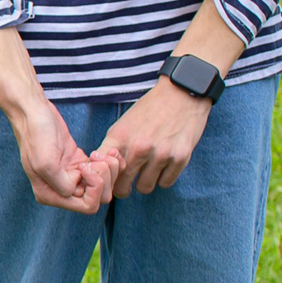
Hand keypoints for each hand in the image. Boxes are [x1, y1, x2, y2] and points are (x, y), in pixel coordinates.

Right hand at [6, 94, 118, 212]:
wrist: (35, 113)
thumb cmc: (37, 134)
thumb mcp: (45, 162)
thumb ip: (60, 183)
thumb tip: (74, 191)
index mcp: (50, 195)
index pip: (87, 205)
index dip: (94, 187)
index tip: (84, 166)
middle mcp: (61, 190)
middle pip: (100, 197)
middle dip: (104, 177)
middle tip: (95, 158)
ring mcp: (72, 177)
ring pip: (104, 185)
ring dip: (109, 169)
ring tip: (98, 154)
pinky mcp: (80, 164)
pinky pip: (104, 172)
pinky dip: (111, 162)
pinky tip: (107, 152)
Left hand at [95, 78, 212, 197]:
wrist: (181, 94)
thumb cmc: (149, 110)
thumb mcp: (123, 124)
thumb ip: (113, 147)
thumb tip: (100, 171)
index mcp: (119, 138)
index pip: (102, 172)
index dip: (102, 181)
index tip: (106, 181)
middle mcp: (138, 148)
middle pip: (122, 187)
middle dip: (123, 188)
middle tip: (126, 183)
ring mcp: (160, 154)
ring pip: (144, 188)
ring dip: (144, 182)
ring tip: (147, 171)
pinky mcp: (180, 158)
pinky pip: (165, 183)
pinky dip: (163, 178)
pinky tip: (163, 167)